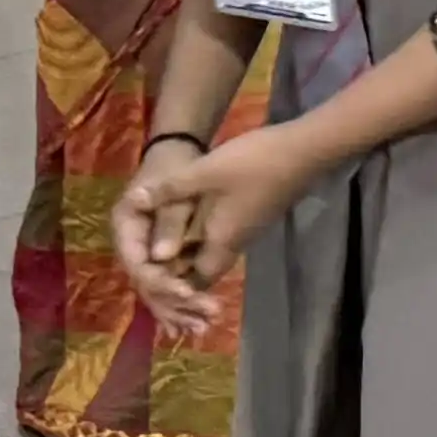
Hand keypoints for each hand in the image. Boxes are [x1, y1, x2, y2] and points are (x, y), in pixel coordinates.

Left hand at [111, 130, 303, 339]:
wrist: (304, 151)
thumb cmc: (254, 163)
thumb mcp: (205, 172)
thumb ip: (170, 189)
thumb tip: (133, 201)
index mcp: (222, 241)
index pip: (194, 280)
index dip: (171, 285)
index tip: (146, 278)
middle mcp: (235, 244)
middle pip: (203, 271)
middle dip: (178, 275)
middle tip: (149, 267)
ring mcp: (246, 231)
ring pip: (212, 255)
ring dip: (188, 257)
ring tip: (160, 248)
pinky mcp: (252, 217)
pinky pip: (221, 239)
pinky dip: (200, 240)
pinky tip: (186, 224)